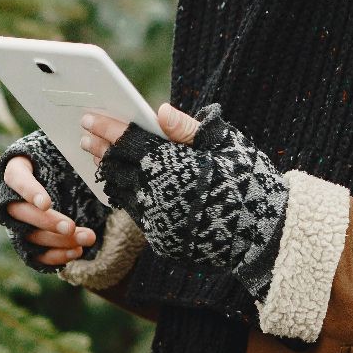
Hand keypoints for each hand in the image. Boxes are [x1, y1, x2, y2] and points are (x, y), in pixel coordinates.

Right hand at [0, 130, 106, 272]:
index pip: (18, 180)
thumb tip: (89, 145)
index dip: (30, 192)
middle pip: (23, 214)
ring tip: (87, 238)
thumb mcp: (59, 148)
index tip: (47, 203)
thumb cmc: (58, 159)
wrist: (55, 175)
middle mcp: (11, 199)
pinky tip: (77, 252)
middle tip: (71, 227)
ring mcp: (18, 223)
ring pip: (32, 236)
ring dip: (59, 241)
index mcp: (16, 170)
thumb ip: (66, 149)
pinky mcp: (29, 242)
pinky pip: (37, 254)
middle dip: (48, 222)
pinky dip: (56, 256)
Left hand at [84, 102, 289, 300]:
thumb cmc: (249, 180)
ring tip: (101, 158)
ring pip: (122, 193)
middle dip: (100, 149)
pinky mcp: (162, 241)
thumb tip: (160, 110)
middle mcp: (159, 195)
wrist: (266, 235)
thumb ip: (188, 129)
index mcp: (173, 166)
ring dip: (110, 174)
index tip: (90, 117)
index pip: (128, 142)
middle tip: (86, 136)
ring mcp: (158, 222)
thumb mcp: (225, 145)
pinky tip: (125, 185)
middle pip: (117, 168)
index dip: (107, 128)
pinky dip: (128, 196)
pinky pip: (138, 215)